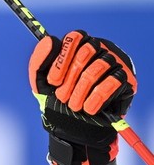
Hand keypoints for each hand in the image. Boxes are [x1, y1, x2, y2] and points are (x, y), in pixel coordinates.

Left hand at [29, 30, 135, 164]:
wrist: (73, 127)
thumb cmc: (56, 100)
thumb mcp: (41, 82)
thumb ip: (39, 60)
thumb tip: (49, 40)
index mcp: (78, 46)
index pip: (74, 38)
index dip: (61, 60)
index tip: (54, 81)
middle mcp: (99, 50)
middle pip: (85, 53)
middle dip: (69, 79)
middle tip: (62, 97)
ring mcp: (115, 63)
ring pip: (97, 68)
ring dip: (80, 91)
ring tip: (74, 105)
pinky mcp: (126, 81)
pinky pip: (112, 82)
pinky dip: (96, 99)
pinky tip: (88, 108)